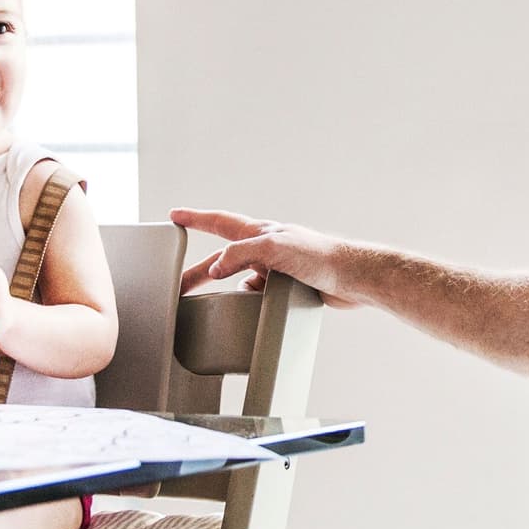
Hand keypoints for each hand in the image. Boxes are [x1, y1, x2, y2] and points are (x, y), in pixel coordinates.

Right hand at [170, 208, 359, 303]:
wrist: (353, 279)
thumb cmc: (319, 257)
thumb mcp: (273, 248)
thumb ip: (240, 254)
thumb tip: (215, 269)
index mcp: (260, 233)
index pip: (220, 222)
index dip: (196, 219)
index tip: (175, 216)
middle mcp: (265, 248)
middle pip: (222, 260)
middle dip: (198, 272)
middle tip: (178, 286)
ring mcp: (276, 268)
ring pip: (239, 280)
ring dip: (226, 292)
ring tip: (214, 308)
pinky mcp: (287, 286)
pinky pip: (257, 296)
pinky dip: (249, 303)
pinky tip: (249, 312)